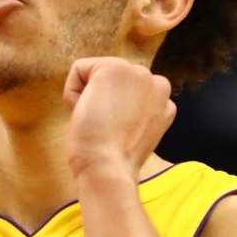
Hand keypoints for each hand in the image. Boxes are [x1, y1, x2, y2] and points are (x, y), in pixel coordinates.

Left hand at [63, 57, 175, 179]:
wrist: (109, 168)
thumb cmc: (115, 160)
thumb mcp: (136, 133)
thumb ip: (133, 112)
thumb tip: (112, 104)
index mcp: (164, 102)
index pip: (127, 91)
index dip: (113, 112)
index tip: (117, 134)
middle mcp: (157, 83)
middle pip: (112, 80)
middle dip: (104, 101)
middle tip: (108, 128)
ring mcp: (138, 73)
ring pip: (96, 73)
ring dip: (89, 96)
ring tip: (99, 121)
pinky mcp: (113, 68)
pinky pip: (78, 69)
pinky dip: (72, 92)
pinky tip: (87, 112)